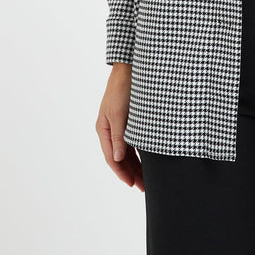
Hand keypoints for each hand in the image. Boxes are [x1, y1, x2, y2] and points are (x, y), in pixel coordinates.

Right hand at [96, 63, 143, 190]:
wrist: (129, 67)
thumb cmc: (122, 88)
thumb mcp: (119, 113)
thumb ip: (119, 136)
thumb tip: (119, 158)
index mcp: (104, 129)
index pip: (112, 157)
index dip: (122, 173)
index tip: (133, 184)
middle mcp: (111, 129)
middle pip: (120, 157)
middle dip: (131, 173)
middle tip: (144, 187)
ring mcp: (120, 125)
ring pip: (128, 151)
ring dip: (137, 165)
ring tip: (148, 179)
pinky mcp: (130, 120)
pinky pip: (134, 142)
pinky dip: (141, 152)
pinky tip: (149, 161)